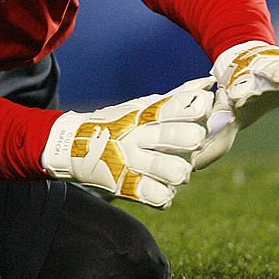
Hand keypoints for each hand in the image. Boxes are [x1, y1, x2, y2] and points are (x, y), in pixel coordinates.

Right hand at [42, 77, 214, 208]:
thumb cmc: (118, 122)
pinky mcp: (125, 186)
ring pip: (171, 169)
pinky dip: (165, 195)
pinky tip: (164, 189)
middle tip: (196, 140)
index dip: (195, 107)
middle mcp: (137, 136)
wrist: (72, 144)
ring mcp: (131, 161)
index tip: (206, 106)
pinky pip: (156, 196)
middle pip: (174, 136)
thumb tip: (207, 82)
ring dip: (181, 171)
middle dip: (193, 138)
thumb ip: (176, 97)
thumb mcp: (142, 106)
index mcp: (143, 115)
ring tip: (180, 171)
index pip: (174, 107)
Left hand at [192, 42, 278, 169]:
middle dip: (276, 75)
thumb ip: (215, 141)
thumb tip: (195, 167)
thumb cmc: (236, 97)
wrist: (245, 64)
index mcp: (243, 88)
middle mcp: (264, 75)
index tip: (240, 96)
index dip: (241, 94)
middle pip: (271, 73)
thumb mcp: (223, 117)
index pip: (242, 90)